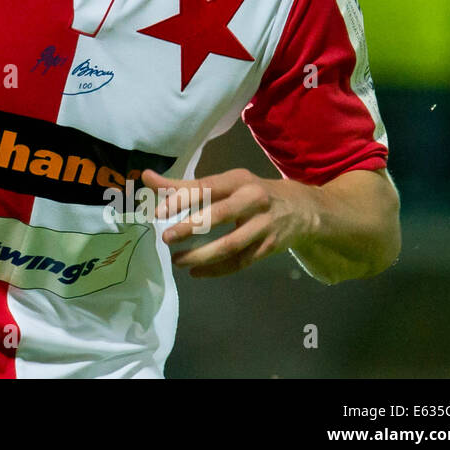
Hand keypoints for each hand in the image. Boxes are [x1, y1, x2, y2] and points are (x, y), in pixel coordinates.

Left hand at [141, 167, 317, 277]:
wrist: (303, 209)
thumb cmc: (252, 192)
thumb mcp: (225, 183)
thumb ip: (185, 185)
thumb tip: (146, 178)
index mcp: (238, 180)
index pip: (206, 188)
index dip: (182, 199)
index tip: (158, 212)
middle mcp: (253, 200)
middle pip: (220, 215)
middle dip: (191, 227)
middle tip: (166, 238)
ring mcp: (264, 226)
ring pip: (231, 245)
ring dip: (202, 255)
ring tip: (177, 261)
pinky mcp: (270, 247)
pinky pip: (240, 262)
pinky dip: (217, 269)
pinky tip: (196, 272)